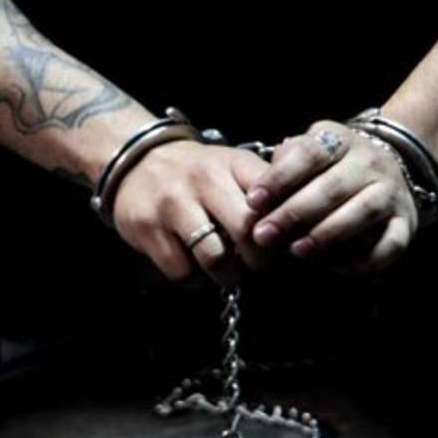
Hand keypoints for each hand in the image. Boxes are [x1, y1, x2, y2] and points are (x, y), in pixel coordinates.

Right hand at [111, 141, 270, 285]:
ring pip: (213, 256)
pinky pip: (181, 270)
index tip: (283, 241)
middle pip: (246, 230)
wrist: (136, 159)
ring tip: (226, 270)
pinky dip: (193, 278)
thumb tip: (301, 220)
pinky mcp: (147, 228)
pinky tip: (195, 266)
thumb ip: (266, 187)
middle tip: (256, 264)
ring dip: (226, 274)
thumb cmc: (197, 172)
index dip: (284, 228)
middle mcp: (204, 180)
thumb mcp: (232, 165)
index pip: (272, 198)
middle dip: (258, 259)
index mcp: (233, 164)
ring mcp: (173, 204)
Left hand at [245, 120, 418, 273]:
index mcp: (340, 140)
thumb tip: (258, 190)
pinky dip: (365, 259)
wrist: (392, 166)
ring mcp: (391, 191)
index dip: (279, 178)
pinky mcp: (406, 221)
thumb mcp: (309, 152)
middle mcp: (369, 162)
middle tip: (264, 235)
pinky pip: (391, 243)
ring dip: (327, 234)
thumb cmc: (332, 167)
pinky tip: (336, 266)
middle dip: (294, 213)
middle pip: (332, 187)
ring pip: (363, 212)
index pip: (309, 154)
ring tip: (297, 251)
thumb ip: (284, 165)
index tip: (254, 201)